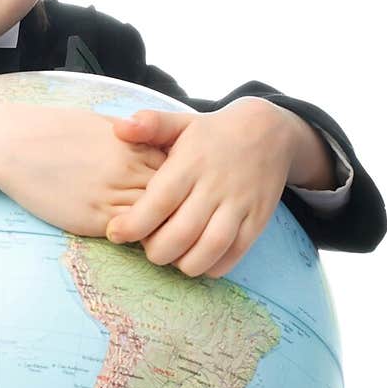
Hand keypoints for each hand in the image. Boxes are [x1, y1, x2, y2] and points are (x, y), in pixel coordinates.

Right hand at [0, 104, 167, 236]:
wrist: (15, 144)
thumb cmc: (56, 129)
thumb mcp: (104, 125)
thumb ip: (134, 141)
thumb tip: (154, 153)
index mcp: (134, 145)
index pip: (178, 170)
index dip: (182, 183)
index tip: (182, 192)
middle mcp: (128, 170)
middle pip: (174, 198)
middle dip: (179, 208)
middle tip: (181, 219)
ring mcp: (111, 196)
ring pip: (156, 220)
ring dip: (162, 227)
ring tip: (164, 233)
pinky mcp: (93, 219)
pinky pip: (130, 234)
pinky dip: (139, 236)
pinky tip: (137, 235)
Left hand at [104, 101, 296, 278]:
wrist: (269, 131)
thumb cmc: (213, 133)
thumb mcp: (181, 121)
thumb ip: (150, 125)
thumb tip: (119, 129)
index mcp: (191, 163)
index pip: (158, 202)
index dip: (133, 225)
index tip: (116, 232)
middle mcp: (216, 185)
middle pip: (181, 233)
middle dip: (157, 251)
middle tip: (148, 248)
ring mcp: (240, 204)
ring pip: (211, 248)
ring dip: (186, 263)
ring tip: (173, 258)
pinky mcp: (258, 219)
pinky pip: (236, 253)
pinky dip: (214, 266)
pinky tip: (199, 261)